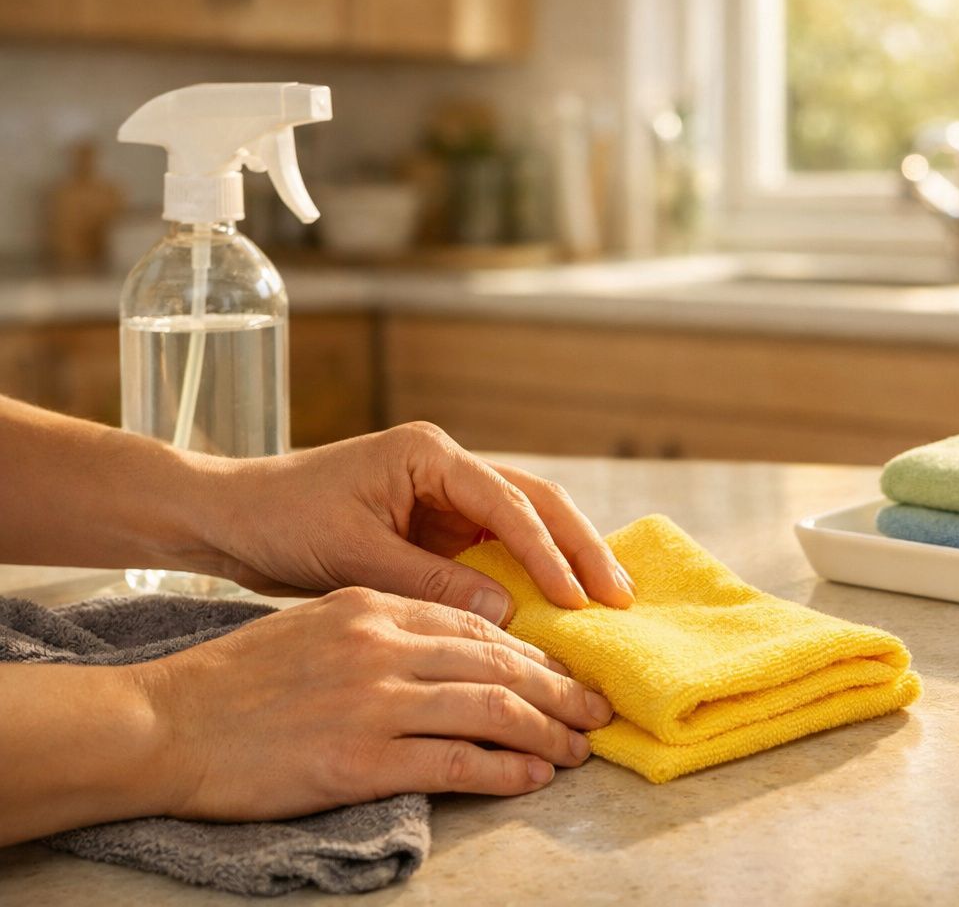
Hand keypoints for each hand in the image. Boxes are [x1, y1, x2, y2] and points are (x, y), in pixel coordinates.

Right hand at [133, 588, 614, 820]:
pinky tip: (533, 777)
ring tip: (577, 749)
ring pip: (491, 709)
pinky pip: (456, 761)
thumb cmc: (235, 680)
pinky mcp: (359, 759)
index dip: (530, 652)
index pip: (476, 625)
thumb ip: (384, 629)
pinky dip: (505, 770)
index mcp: (372, 607)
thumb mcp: (316, 625)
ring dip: (546, 731)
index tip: (560, 672)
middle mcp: (382, 646)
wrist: (163, 722)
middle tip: (594, 710)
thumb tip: (454, 648)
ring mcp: (373, 702)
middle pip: (498, 664)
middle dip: (557, 689)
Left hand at [196, 422, 635, 620]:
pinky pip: (499, 545)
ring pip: (527, 520)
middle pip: (536, 501)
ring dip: (566, 557)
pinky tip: (560, 602)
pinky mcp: (438, 522)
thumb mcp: (354, 557)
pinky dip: (532, 571)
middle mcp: (447, 464)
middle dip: (581, 548)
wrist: (230, 517)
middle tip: (620, 598)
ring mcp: (446, 492)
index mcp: (429, 455)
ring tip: (609, 599)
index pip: (507, 504)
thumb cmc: (280, 523)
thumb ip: (430, 582)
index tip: (579, 599)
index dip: (549, 554)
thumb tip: (509, 611)